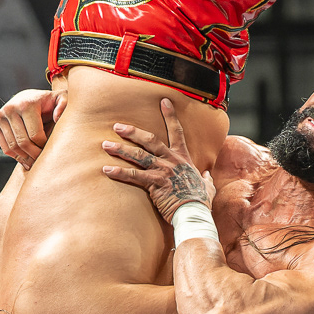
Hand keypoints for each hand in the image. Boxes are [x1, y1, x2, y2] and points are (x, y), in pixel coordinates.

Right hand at [0, 89, 65, 168]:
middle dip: (34, 155)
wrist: (28, 97)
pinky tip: (26, 159)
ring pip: (13, 147)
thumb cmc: (47, 102)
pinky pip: (5, 147)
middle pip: (23, 142)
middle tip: (43, 160)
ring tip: (35, 161)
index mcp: (26, 104)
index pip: (35, 135)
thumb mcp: (60, 98)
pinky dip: (15, 156)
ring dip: (25, 158)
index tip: (50, 149)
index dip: (44, 146)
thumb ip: (64, 104)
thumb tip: (57, 118)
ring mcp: (1, 116)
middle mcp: (11, 109)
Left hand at [101, 99, 211, 221]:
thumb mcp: (207, 186)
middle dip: (132, 132)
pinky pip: (133, 176)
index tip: (163, 101)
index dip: (170, 115)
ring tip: (105, 145)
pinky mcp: (154, 184)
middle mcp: (171, 160)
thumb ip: (206, 179)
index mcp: (183, 158)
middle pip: (150, 140)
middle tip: (117, 127)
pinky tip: (106, 170)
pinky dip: (119, 173)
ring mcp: (162, 171)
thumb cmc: (200, 201)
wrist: (194, 213)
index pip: (177, 131)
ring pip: (138, 155)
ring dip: (120, 149)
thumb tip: (207, 176)